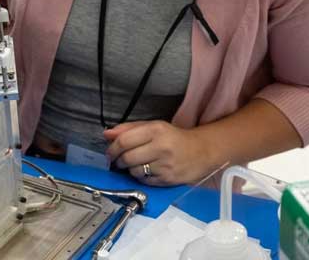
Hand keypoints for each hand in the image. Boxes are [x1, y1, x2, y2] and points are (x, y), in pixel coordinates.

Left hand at [104, 121, 221, 185]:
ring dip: (129, 170)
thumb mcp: (152, 126)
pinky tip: (146, 171)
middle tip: (118, 160)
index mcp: (155, 130)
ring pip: (135, 171)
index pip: (124, 141)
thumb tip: (106, 134)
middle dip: (118, 161)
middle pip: (127, 158)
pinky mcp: (169, 180)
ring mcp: (166, 165)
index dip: (112, 148)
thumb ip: (128, 129)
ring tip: (134, 165)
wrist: (202, 151)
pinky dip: (141, 177)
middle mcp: (161, 147)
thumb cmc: (174, 138)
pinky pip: (145, 181)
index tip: (109, 152)